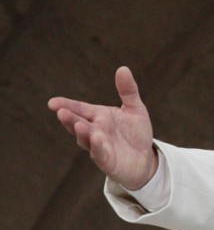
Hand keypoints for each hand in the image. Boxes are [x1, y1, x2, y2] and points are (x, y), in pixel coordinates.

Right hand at [49, 66, 158, 189]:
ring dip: (81, 133)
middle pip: (77, 123)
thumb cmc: (135, 133)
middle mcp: (94, 130)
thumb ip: (128, 91)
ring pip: (85, 139)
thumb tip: (123, 68)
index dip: (66, 105)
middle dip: (69, 118)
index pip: (79, 108)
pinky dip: (97, 147)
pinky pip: (99, 154)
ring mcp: (98, 146)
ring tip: (79, 125)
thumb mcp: (135, 109)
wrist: (145, 158)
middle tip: (60, 111)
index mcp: (98, 116)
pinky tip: (97, 139)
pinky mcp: (106, 160)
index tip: (52, 102)